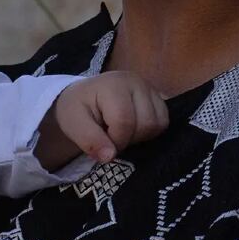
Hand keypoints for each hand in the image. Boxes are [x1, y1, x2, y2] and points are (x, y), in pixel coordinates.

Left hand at [41, 71, 168, 164]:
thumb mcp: (73, 124)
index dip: (116, 140)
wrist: (83, 97)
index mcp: (114, 85)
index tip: (103, 143)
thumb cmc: (77, 109)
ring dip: (142, 136)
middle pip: (147, 123)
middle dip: (129, 138)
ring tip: (123, 132)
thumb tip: (109, 157)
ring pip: (160, 123)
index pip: (125, 121)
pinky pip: (165, 121)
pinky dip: (151, 131)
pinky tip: (134, 128)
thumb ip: (90, 140)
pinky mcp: (159, 96)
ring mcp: (151, 88)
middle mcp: (137, 82)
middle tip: (112, 136)